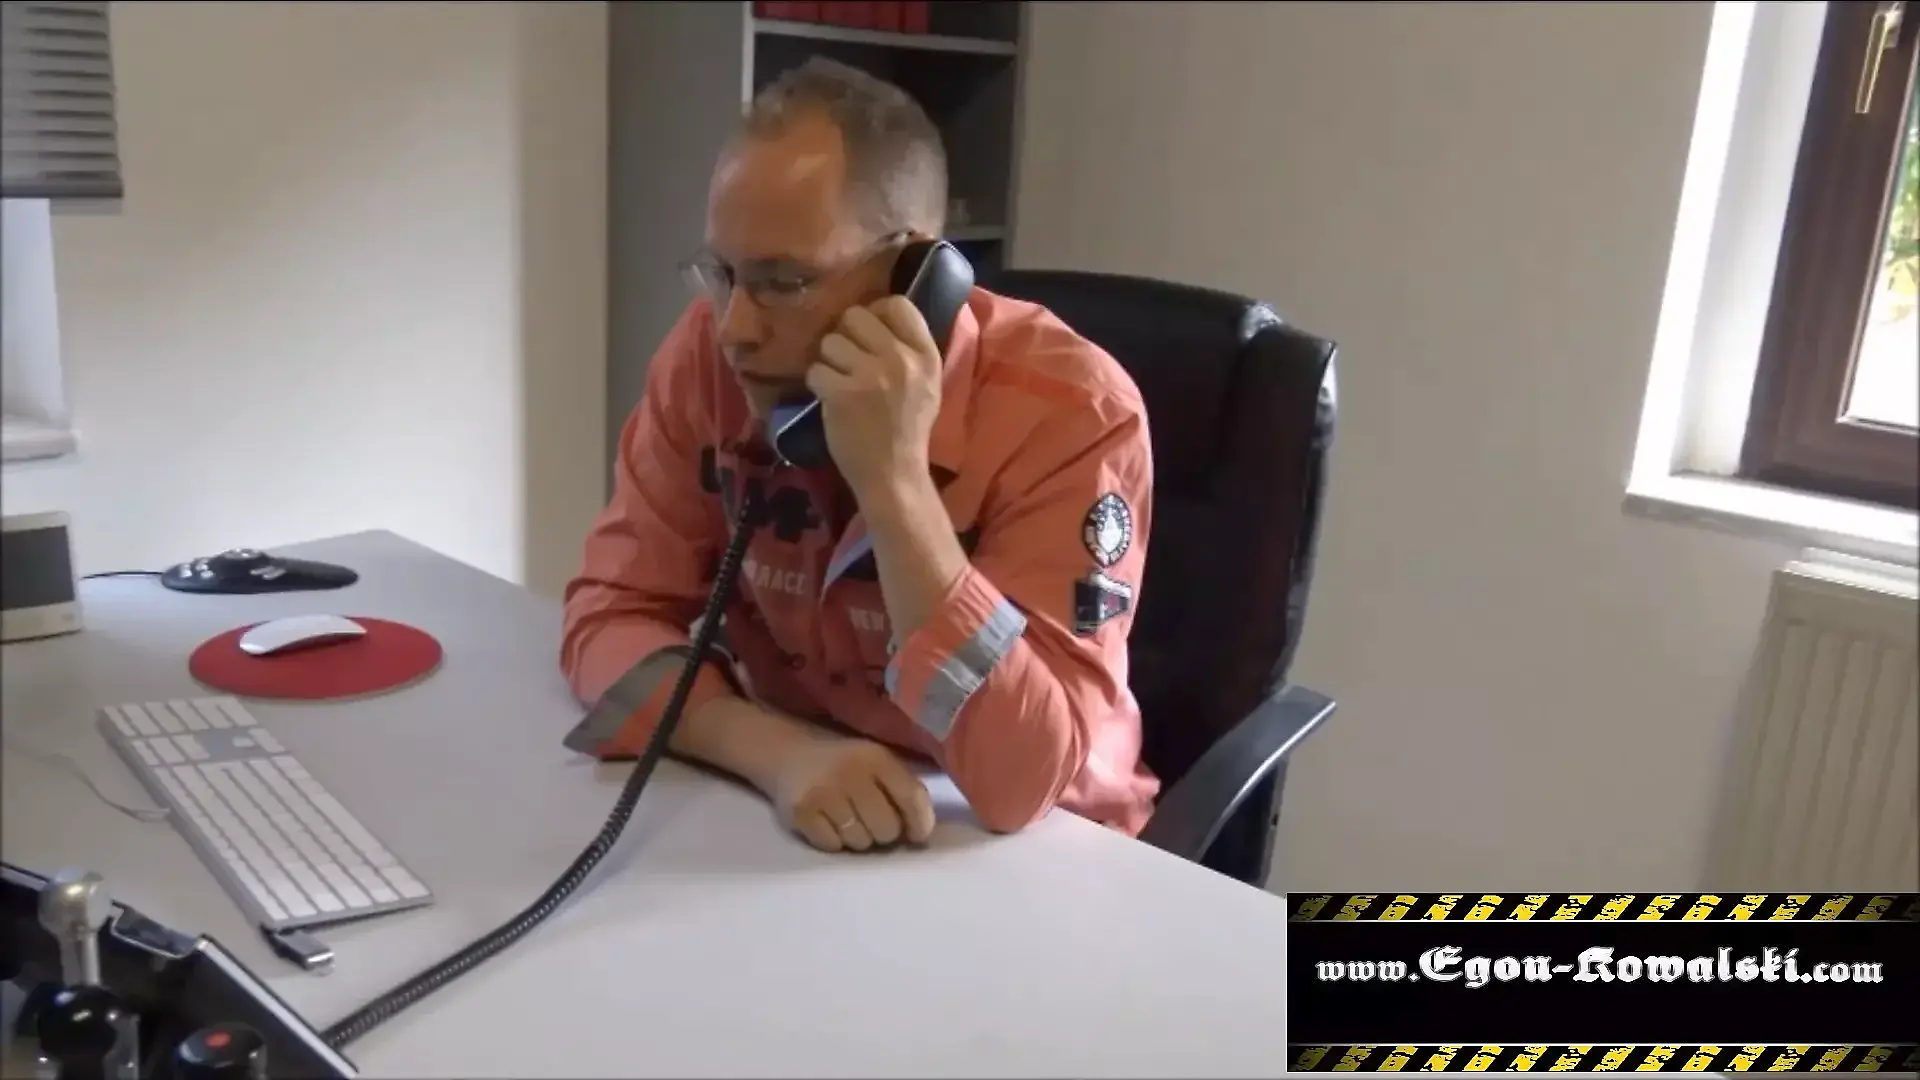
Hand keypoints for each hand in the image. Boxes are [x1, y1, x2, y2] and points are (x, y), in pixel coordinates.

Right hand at [768, 733, 936, 851]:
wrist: (789, 756)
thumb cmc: (845, 765)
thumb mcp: (877, 764)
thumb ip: (903, 790)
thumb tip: (921, 834)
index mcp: (877, 758)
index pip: (913, 798)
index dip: (920, 824)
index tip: (917, 835)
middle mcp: (851, 772)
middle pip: (887, 829)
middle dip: (883, 833)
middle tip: (871, 822)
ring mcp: (824, 792)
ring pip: (860, 842)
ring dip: (858, 838)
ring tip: (847, 820)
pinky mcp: (801, 811)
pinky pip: (832, 846)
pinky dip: (833, 841)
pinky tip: (827, 822)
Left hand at [810, 296, 941, 498]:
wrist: (894, 475)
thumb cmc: (907, 430)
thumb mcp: (926, 384)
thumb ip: (909, 350)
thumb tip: (877, 316)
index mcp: (926, 355)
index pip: (897, 304)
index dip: (875, 312)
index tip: (867, 334)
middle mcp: (901, 359)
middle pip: (856, 316)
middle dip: (845, 336)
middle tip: (848, 361)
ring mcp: (870, 376)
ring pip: (830, 341)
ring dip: (829, 361)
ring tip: (840, 383)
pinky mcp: (842, 393)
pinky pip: (815, 370)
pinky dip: (818, 384)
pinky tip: (831, 400)